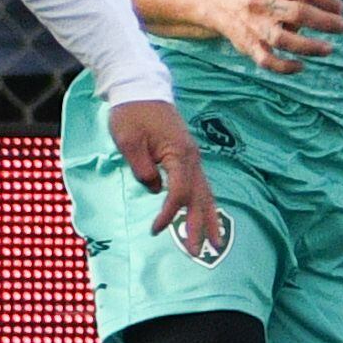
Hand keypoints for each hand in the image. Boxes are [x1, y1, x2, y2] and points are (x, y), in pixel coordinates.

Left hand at [109, 98, 223, 256]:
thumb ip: (142, 169)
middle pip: (200, 197)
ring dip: (209, 218)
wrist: (140, 88)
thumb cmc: (131, 113)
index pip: (179, 193)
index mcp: (179, 153)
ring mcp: (192, 157)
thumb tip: (154, 189)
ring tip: (214, 244)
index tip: (155, 229)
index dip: (169, 214)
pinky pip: (200, 185)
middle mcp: (192, 157)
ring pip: (206, 193)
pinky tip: (205, 218)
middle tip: (197, 253)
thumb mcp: (128, 142)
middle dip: (200, 226)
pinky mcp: (187, 156)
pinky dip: (204, 204)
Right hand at [197, 0, 342, 73]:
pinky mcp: (246, 44)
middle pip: (299, 13)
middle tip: (342, 27)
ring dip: (310, 46)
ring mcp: (252, 24)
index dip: (328, 0)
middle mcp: (260, 1)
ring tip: (329, 49)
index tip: (341, 9)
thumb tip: (328, 8)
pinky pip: (267, 60)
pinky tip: (301, 66)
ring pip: (284, 39)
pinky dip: (285, 66)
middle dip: (326, 22)